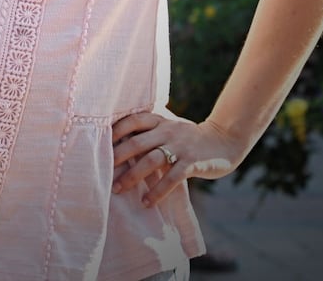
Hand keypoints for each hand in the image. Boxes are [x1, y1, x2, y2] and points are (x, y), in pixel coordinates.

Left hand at [111, 110, 237, 206]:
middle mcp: (167, 131)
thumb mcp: (169, 128)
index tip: (98, 143)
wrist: (223, 140)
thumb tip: (121, 143)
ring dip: (132, 176)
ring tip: (118, 189)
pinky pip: (171, 178)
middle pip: (136, 143)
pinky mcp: (191, 163)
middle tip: (102, 172)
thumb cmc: (190, 137)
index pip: (132, 120)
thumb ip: (150, 132)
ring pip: (150, 160)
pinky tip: (146, 202)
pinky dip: (157, 191)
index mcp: (160, 121)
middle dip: (117, 158)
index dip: (115, 130)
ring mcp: (179, 146)